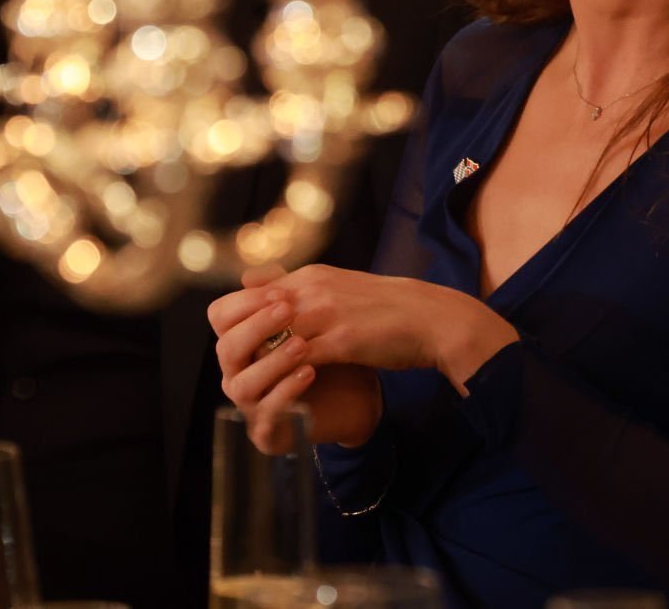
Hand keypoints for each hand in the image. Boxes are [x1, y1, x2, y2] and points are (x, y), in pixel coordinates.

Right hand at [210, 287, 383, 453]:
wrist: (359, 390)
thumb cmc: (327, 349)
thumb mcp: (308, 316)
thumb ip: (282, 295)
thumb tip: (251, 273)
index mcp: (240, 341)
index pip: (220, 317)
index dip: (245, 303)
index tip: (280, 293)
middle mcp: (237, 372)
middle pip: (226, 348)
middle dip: (256, 328)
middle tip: (288, 311)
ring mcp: (250, 404)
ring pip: (242, 384)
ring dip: (271, 361)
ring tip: (303, 345)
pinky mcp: (268, 431)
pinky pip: (267, 413)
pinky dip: (286, 390)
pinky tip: (309, 372)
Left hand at [215, 264, 518, 392]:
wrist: (430, 318)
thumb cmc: (384, 307)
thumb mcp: (336, 286)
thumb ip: (294, 286)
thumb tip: (248, 279)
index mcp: (309, 276)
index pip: (249, 295)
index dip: (238, 324)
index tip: (240, 348)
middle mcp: (311, 289)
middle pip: (250, 315)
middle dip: (239, 346)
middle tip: (240, 370)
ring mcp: (325, 313)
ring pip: (269, 338)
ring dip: (260, 364)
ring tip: (257, 384)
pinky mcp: (340, 340)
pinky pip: (297, 360)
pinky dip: (285, 376)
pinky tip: (283, 392)